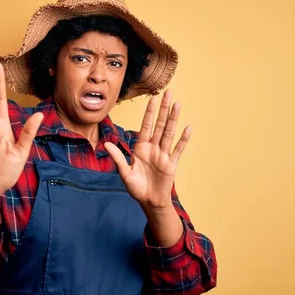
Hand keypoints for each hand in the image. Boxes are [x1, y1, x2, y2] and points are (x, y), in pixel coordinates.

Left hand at [105, 90, 190, 211]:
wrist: (149, 202)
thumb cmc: (136, 188)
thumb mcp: (125, 173)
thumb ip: (118, 158)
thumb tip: (107, 144)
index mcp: (141, 148)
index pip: (146, 126)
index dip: (149, 112)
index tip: (153, 99)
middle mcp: (153, 148)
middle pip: (160, 125)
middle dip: (163, 109)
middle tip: (169, 92)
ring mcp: (163, 155)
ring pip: (169, 133)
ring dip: (173, 119)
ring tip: (177, 104)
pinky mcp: (171, 164)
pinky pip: (178, 150)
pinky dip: (183, 140)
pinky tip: (187, 128)